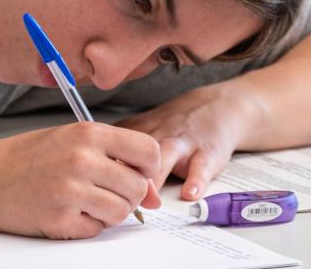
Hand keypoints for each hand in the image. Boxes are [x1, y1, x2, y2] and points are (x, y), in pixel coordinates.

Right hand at [0, 122, 160, 238]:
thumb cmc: (28, 158)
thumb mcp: (72, 141)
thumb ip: (113, 158)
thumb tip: (152, 193)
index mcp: (88, 133)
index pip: (148, 151)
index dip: (149, 168)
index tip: (138, 175)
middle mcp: (82, 159)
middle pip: (137, 188)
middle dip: (128, 196)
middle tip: (103, 191)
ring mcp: (70, 191)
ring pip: (121, 212)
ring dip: (109, 213)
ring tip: (84, 201)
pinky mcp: (60, 219)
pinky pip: (96, 230)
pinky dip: (87, 225)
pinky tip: (67, 211)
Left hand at [114, 85, 260, 200]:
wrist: (213, 107)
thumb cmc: (171, 128)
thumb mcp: (142, 133)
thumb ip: (123, 161)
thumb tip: (101, 189)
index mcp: (136, 132)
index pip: (112, 151)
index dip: (103, 172)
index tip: (98, 190)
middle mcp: (156, 135)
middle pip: (135, 155)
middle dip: (126, 178)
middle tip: (119, 202)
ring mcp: (182, 143)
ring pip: (165, 158)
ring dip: (155, 179)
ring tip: (150, 201)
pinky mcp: (206, 153)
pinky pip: (200, 167)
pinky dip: (196, 180)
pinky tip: (190, 193)